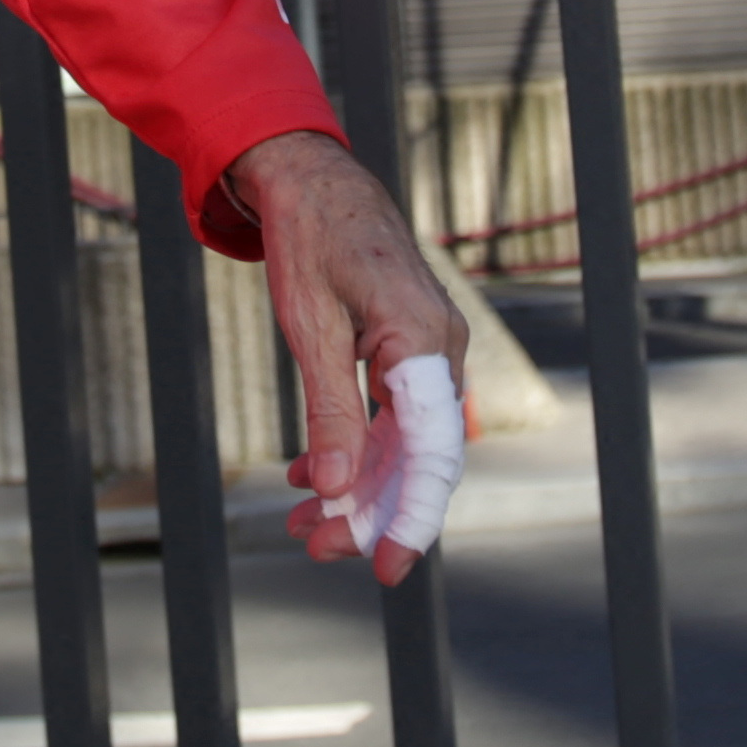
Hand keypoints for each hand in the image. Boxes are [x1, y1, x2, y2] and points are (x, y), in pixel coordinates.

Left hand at [230, 129, 472, 584]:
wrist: (314, 178)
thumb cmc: (311, 239)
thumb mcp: (310, 326)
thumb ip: (330, 410)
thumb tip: (335, 486)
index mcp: (425, 341)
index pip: (433, 453)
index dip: (412, 517)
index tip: (384, 567)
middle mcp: (441, 351)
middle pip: (420, 459)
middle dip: (372, 513)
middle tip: (318, 551)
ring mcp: (429, 352)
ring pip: (404, 446)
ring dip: (359, 489)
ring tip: (305, 527)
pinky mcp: (409, 352)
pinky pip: (393, 418)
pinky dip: (354, 452)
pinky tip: (310, 477)